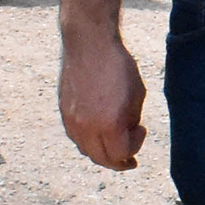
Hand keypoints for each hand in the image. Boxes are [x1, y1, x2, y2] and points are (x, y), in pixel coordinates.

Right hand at [60, 32, 147, 169]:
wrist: (88, 43)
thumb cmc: (117, 65)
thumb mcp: (137, 95)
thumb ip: (131, 120)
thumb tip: (126, 133)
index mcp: (109, 124)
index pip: (121, 154)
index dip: (135, 147)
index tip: (141, 130)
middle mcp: (86, 127)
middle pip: (102, 159)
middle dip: (118, 161)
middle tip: (129, 159)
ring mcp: (71, 121)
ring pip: (87, 150)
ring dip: (102, 153)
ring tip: (114, 146)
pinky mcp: (63, 112)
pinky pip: (76, 137)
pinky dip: (89, 141)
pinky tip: (99, 133)